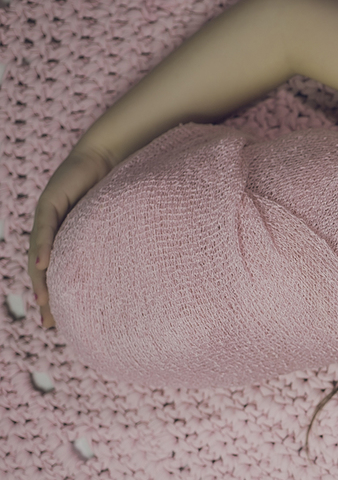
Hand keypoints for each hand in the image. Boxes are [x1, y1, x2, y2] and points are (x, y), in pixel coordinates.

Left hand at [27, 147, 113, 326]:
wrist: (117, 154)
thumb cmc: (128, 188)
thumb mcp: (125, 226)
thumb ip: (127, 245)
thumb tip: (157, 271)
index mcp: (74, 240)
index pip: (63, 273)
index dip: (62, 298)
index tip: (64, 325)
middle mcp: (58, 232)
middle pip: (46, 271)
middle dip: (46, 298)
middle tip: (49, 324)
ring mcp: (51, 218)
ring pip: (39, 255)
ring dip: (40, 280)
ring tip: (43, 303)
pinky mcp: (50, 203)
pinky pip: (44, 230)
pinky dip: (44, 249)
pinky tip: (45, 267)